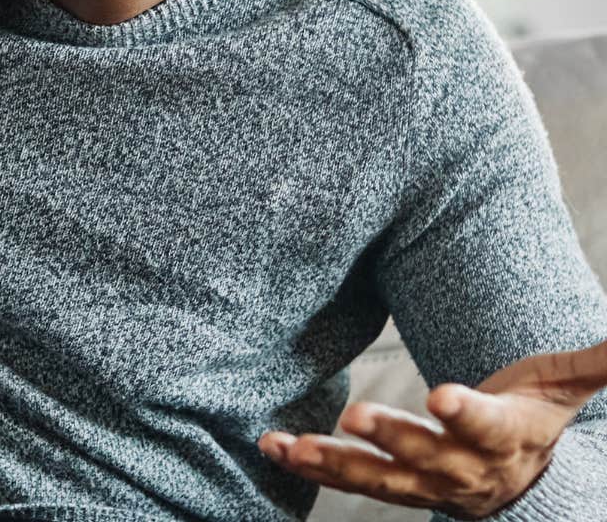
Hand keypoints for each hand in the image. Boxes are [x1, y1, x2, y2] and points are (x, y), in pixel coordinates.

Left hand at [260, 338, 606, 517]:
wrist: (517, 485)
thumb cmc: (531, 419)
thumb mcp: (561, 389)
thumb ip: (592, 362)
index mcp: (504, 438)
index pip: (486, 427)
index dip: (466, 415)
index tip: (442, 395)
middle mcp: (460, 468)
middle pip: (426, 457)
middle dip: (392, 439)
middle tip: (355, 416)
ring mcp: (420, 482)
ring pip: (376, 479)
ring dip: (332, 464)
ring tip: (291, 446)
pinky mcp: (386, 485)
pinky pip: (344, 480)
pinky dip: (307, 465)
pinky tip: (273, 446)